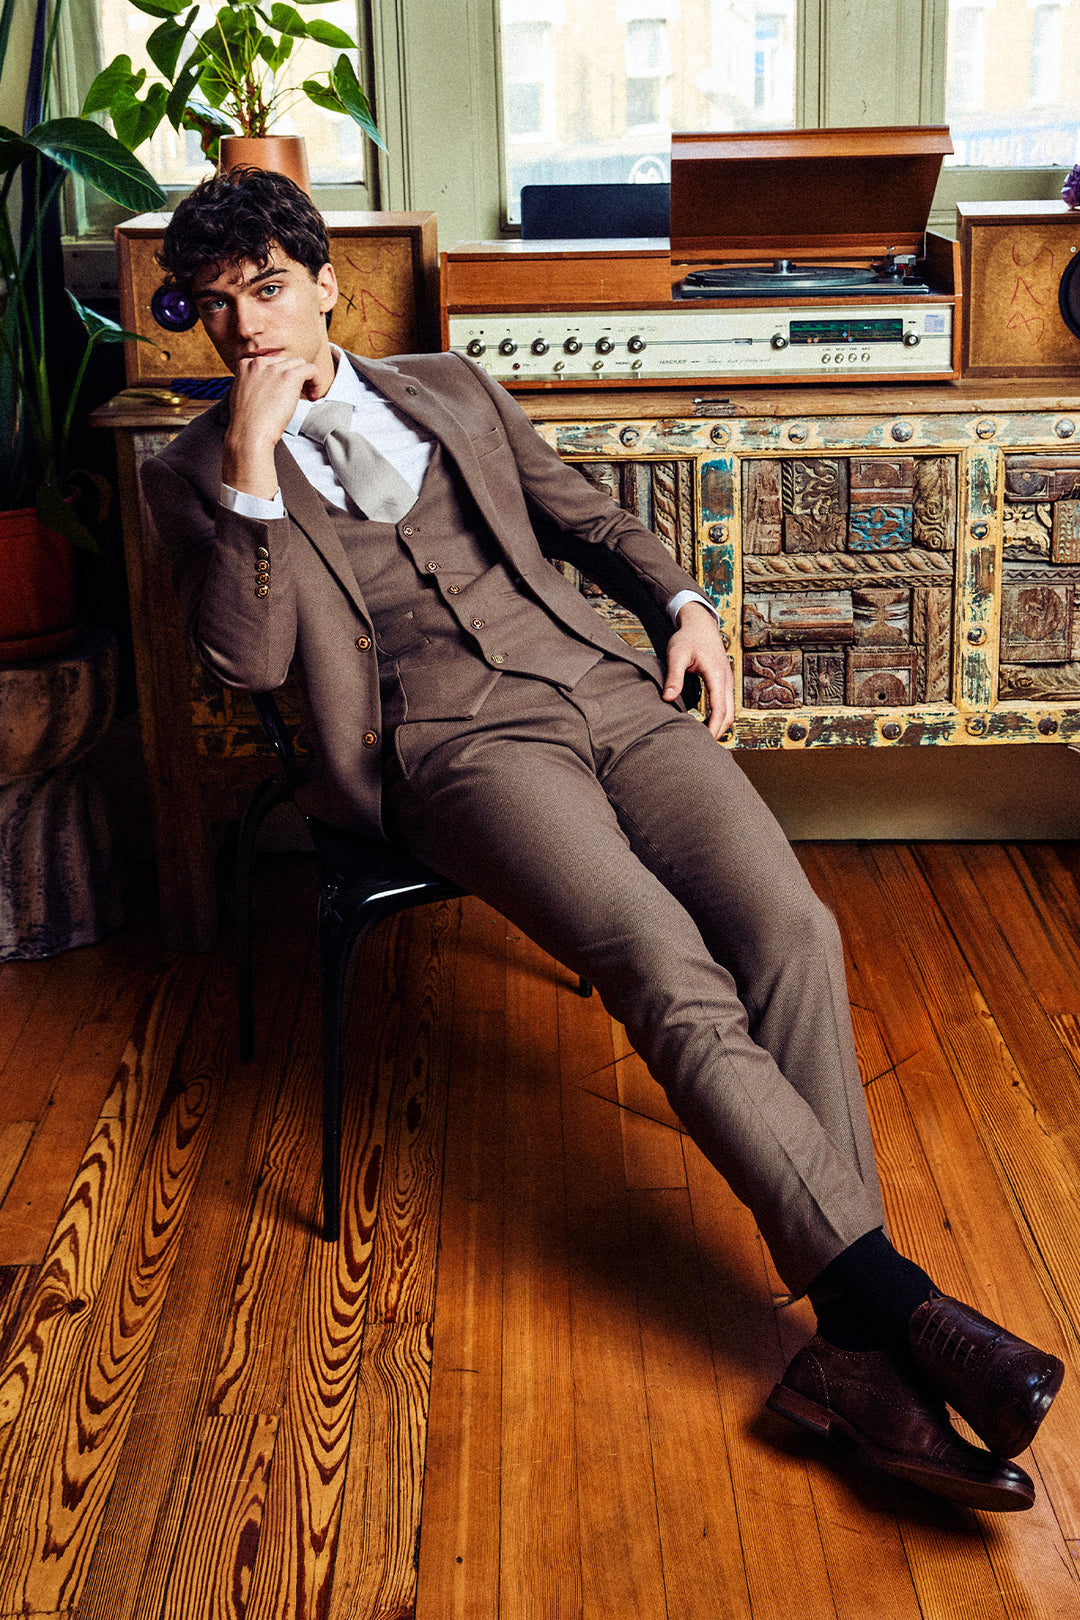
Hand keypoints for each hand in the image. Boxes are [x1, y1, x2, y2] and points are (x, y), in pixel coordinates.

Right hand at [222, 354, 322, 498]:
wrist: (249, 433)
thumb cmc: (247, 423)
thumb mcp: (242, 395)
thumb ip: (253, 384)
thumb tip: (268, 387)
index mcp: (246, 364)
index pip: (271, 362)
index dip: (281, 375)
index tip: (284, 390)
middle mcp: (260, 362)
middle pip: (286, 362)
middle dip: (294, 377)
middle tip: (297, 396)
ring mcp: (274, 368)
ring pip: (300, 364)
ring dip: (305, 379)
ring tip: (306, 397)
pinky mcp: (290, 376)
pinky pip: (311, 369)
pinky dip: (316, 381)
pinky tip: (313, 396)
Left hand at [662, 600, 733, 738]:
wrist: (700, 624)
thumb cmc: (687, 638)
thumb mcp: (676, 654)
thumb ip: (673, 677)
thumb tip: (668, 699)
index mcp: (717, 674)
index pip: (720, 708)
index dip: (714, 727)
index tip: (705, 741)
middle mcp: (727, 680)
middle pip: (729, 714)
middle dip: (719, 732)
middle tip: (703, 748)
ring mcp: (728, 681)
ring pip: (730, 711)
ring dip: (720, 726)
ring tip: (704, 740)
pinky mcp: (724, 682)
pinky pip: (726, 705)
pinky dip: (720, 718)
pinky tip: (707, 725)